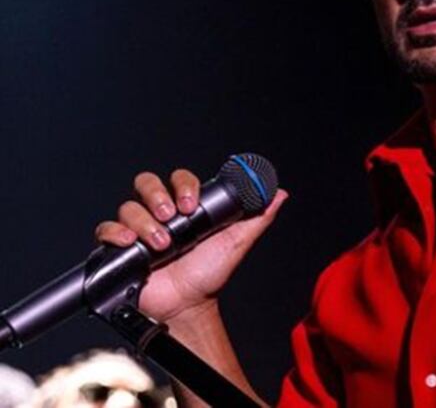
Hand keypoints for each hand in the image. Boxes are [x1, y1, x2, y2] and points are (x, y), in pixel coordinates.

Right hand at [94, 168, 289, 322]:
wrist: (188, 306)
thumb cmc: (209, 273)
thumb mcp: (236, 242)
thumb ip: (257, 217)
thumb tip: (279, 193)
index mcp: (185, 207)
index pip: (179, 179)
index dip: (184, 185)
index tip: (192, 205)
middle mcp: (160, 214)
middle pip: (146, 184)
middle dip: (157, 195)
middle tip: (172, 215)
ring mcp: (139, 229)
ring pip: (128, 207)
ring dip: (144, 222)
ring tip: (162, 244)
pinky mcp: (120, 248)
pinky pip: (106, 230)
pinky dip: (114, 233)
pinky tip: (130, 244)